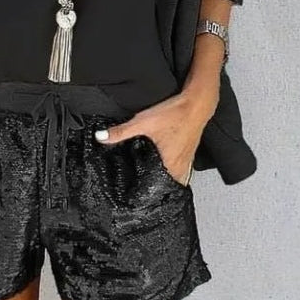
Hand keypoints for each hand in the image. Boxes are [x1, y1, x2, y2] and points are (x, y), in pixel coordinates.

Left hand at [95, 86, 218, 185]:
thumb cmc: (176, 114)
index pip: (158, 189)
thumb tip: (102, 137)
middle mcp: (181, 166)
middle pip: (167, 185)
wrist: (197, 102)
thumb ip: (121, 131)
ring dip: (163, 179)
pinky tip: (163, 163)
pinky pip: (179, 168)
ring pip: (174, 177)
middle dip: (154, 188)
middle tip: (141, 190)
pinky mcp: (189, 152)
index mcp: (170, 165)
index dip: (146, 193)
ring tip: (150, 180)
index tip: (136, 196)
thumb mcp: (143, 122)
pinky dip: (171, 169)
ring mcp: (187, 160)